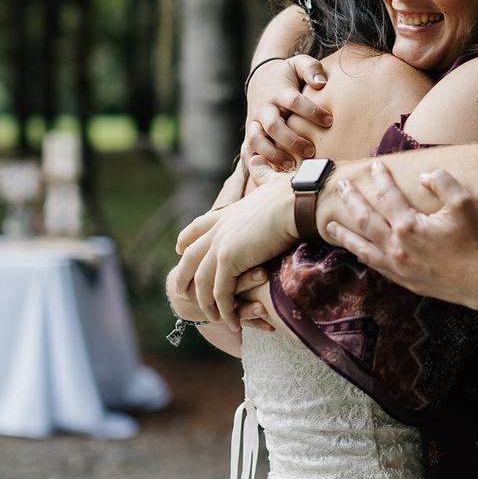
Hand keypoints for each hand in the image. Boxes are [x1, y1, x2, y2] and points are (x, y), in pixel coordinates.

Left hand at [173, 178, 296, 329]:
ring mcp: (220, 245)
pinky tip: (230, 321)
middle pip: (189, 257)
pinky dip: (224, 309)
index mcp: (226, 213)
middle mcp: (218, 229)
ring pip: (201, 281)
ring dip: (206, 302)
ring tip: (213, 317)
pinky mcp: (229, 260)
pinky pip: (220, 293)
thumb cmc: (292, 193)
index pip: (196, 227)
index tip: (179, 250)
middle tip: (180, 292)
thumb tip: (257, 157)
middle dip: (182, 276)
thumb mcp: (270, 181)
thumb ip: (261, 173)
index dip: (186, 240)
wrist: (298, 203)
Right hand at [243, 55, 331, 170]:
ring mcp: (254, 122)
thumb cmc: (287, 75)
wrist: (261, 79)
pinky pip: (247, 150)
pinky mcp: (250, 133)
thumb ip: (311, 69)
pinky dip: (254, 163)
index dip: (311, 112)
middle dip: (292, 140)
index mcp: (279, 91)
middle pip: (273, 126)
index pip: (294, 102)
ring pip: (257, 140)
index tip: (329, 121)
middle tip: (311, 151)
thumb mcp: (299, 64)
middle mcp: (264, 108)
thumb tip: (321, 83)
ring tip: (290, 165)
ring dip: (272, 154)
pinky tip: (269, 173)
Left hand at [325, 162, 477, 311]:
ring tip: (329, 226)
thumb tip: (424, 176)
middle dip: (352, 200)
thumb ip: (442, 182)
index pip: (388, 196)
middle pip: (366, 219)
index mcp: (409, 225)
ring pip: (363, 247)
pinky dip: (363, 255)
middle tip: (340, 187)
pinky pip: (376, 266)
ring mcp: (399, 266)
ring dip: (345, 234)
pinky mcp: (406, 281)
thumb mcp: (464, 203)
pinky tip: (358, 252)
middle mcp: (397, 246)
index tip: (374, 165)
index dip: (380, 178)